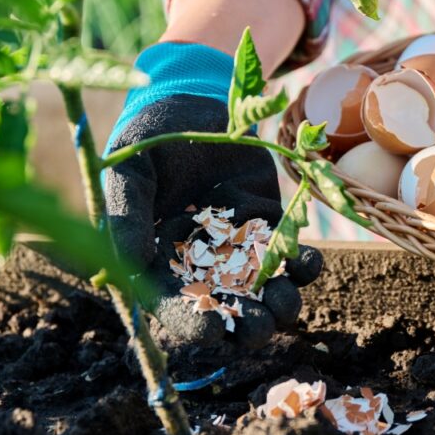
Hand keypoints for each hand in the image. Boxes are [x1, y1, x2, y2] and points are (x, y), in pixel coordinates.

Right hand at [103, 43, 322, 349]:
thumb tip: (130, 266)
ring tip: (285, 299)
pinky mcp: (270, 225)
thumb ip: (127, 217)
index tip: (215, 333)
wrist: (193, 101)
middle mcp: (203, 264)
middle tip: (262, 324)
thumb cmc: (149, 137)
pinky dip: (303, 266)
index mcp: (161, 263)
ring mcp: (240, 247)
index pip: (177, 309)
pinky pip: (291, 257)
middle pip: (228, 312)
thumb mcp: (129, 172)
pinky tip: (307, 261)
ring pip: (264, 292)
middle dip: (247, 326)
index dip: (195, 328)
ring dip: (280, 303)